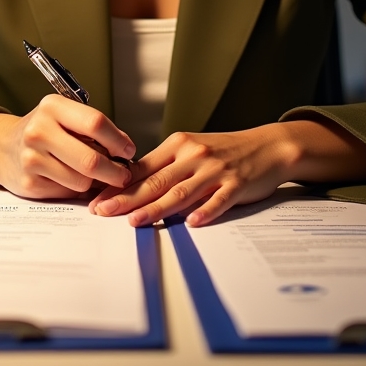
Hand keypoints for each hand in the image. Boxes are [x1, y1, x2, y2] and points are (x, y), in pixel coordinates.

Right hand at [0, 96, 135, 198]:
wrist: (3, 148)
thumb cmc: (44, 131)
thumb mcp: (64, 117)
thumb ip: (92, 129)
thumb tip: (125, 152)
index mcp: (53, 106)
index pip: (95, 123)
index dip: (118, 140)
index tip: (129, 150)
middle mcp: (39, 130)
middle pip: (91, 159)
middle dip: (115, 171)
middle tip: (124, 174)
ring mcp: (32, 158)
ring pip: (82, 180)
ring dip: (93, 181)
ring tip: (87, 171)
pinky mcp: (29, 182)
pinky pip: (68, 191)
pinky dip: (76, 188)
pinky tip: (68, 177)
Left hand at [88, 118, 365, 226]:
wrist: (268, 145)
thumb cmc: (226, 151)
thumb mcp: (193, 150)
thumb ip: (166, 166)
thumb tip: (132, 185)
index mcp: (179, 144)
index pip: (143, 168)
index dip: (119, 185)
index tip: (97, 198)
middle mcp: (194, 154)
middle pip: (156, 180)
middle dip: (127, 198)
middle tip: (104, 212)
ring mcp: (216, 169)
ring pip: (182, 191)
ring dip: (157, 207)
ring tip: (135, 221)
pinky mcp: (237, 183)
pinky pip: (219, 199)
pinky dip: (206, 210)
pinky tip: (192, 222)